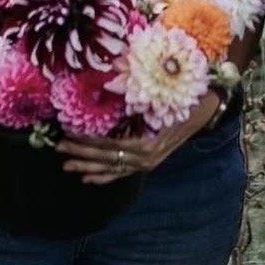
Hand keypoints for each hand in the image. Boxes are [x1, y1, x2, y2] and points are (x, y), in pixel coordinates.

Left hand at [55, 93, 220, 184]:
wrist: (205, 108)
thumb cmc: (181, 98)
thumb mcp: (160, 97)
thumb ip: (138, 100)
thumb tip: (109, 86)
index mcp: (147, 142)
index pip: (110, 144)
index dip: (89, 141)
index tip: (69, 134)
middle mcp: (146, 156)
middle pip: (107, 158)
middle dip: (81, 154)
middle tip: (59, 149)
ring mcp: (147, 162)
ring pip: (112, 168)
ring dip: (88, 167)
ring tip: (67, 166)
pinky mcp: (148, 163)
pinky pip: (122, 172)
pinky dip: (105, 176)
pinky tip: (88, 178)